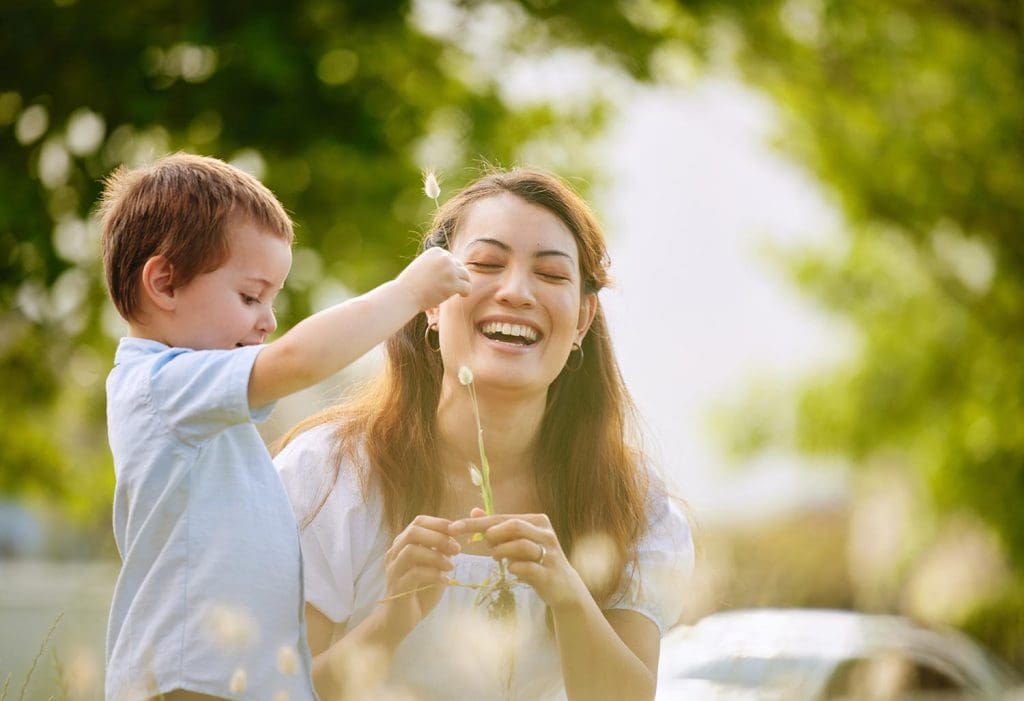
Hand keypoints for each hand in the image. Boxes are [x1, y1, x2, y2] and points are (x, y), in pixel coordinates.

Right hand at [378, 514, 460, 641]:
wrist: (400, 620)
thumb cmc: (419, 591)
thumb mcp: (434, 567)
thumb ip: (441, 551)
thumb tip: (457, 536)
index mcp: (403, 545)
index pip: (418, 522)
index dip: (439, 523)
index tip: (457, 531)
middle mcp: (394, 554)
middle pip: (413, 532)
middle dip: (439, 537)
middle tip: (458, 549)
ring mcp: (394, 570)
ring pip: (411, 551)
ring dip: (436, 556)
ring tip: (452, 566)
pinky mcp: (397, 588)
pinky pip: (414, 574)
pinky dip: (433, 574)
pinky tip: (445, 581)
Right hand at [396, 247, 470, 310]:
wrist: (405, 294)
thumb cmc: (411, 284)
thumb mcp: (423, 266)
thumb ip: (437, 264)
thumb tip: (454, 267)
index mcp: (437, 251)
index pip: (452, 259)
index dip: (450, 270)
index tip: (443, 280)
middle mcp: (445, 258)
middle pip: (460, 267)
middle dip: (456, 277)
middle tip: (449, 288)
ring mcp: (450, 270)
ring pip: (466, 276)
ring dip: (464, 284)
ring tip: (458, 291)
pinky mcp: (453, 283)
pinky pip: (467, 287)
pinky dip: (466, 292)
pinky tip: (462, 295)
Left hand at [449, 509, 589, 611]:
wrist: (564, 588)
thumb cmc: (535, 562)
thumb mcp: (517, 543)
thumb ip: (497, 528)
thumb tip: (473, 511)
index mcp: (537, 521)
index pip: (503, 517)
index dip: (477, 522)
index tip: (454, 527)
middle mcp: (545, 534)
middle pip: (514, 525)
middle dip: (491, 533)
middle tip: (476, 542)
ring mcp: (550, 553)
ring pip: (521, 544)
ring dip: (501, 550)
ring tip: (494, 556)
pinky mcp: (550, 573)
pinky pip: (528, 568)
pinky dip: (515, 567)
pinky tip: (510, 569)